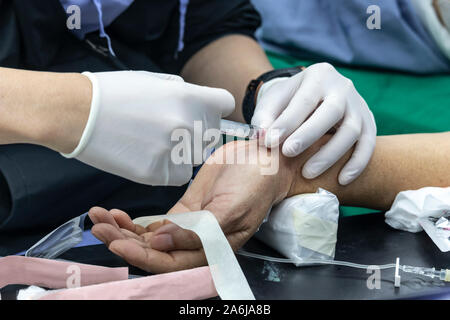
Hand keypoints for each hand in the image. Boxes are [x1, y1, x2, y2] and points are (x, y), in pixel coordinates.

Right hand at [62, 70, 234, 185]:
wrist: (77, 113)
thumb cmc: (113, 93)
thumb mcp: (155, 81)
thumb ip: (184, 93)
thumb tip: (199, 104)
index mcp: (189, 96)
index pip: (225, 103)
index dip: (215, 108)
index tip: (205, 113)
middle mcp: (187, 124)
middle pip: (211, 135)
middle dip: (197, 133)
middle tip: (172, 131)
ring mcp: (173, 150)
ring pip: (195, 157)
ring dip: (183, 153)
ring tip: (156, 143)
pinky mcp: (158, 173)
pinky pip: (179, 175)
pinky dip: (169, 169)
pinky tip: (149, 157)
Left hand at [89, 140, 296, 272]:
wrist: (261, 160)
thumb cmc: (254, 185)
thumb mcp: (229, 209)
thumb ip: (198, 230)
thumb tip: (161, 243)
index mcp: (210, 250)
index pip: (169, 262)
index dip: (141, 256)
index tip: (116, 242)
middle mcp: (195, 244)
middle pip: (153, 252)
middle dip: (123, 242)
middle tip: (97, 227)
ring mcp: (187, 228)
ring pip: (148, 239)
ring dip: (122, 231)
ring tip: (97, 217)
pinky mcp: (183, 211)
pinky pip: (153, 224)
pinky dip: (132, 221)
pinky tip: (115, 214)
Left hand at [251, 62, 376, 184]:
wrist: (312, 97)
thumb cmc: (289, 101)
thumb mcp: (273, 101)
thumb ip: (264, 117)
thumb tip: (261, 136)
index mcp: (319, 76)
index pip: (304, 99)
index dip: (287, 121)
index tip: (269, 141)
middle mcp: (343, 87)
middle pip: (332, 111)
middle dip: (309, 134)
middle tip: (288, 153)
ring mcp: (359, 105)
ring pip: (352, 130)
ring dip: (330, 155)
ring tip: (307, 173)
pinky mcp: (368, 123)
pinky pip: (368, 145)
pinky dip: (357, 164)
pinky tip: (341, 180)